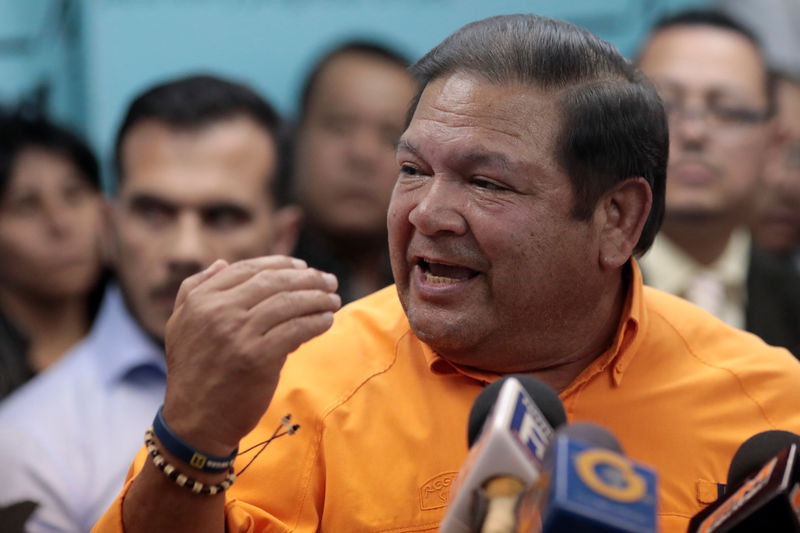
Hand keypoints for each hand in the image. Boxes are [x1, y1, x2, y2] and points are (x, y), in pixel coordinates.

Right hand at [160, 256, 340, 454]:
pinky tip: (327, 320)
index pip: (249, 269)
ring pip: (289, 303)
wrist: (195, 421)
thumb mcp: (180, 325)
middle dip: (308, 278)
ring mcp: (239, 334)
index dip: (281, 264)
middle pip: (274, 282)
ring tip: (333, 299)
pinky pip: (296, 330)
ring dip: (318, 298)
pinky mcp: (258, 357)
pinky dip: (316, 322)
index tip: (303, 267)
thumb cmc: (193, 373)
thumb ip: (196, 289)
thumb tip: (222, 262)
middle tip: (329, 280)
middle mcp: (218, 311)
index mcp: (201, 299)